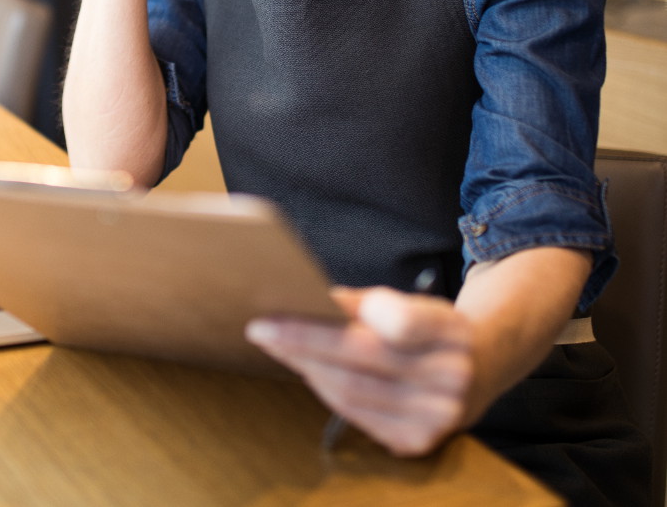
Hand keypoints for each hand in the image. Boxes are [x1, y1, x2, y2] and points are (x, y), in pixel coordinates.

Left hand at [247, 287, 475, 456]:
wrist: (480, 369)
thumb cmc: (429, 329)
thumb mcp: (410, 302)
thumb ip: (366, 302)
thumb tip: (312, 300)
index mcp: (452, 330)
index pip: (398, 320)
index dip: (352, 312)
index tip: (301, 301)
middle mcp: (453, 377)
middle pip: (360, 358)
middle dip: (303, 341)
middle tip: (262, 327)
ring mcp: (439, 416)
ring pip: (351, 391)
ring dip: (306, 366)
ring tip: (277, 345)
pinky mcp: (418, 442)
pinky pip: (355, 415)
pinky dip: (325, 390)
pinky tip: (307, 370)